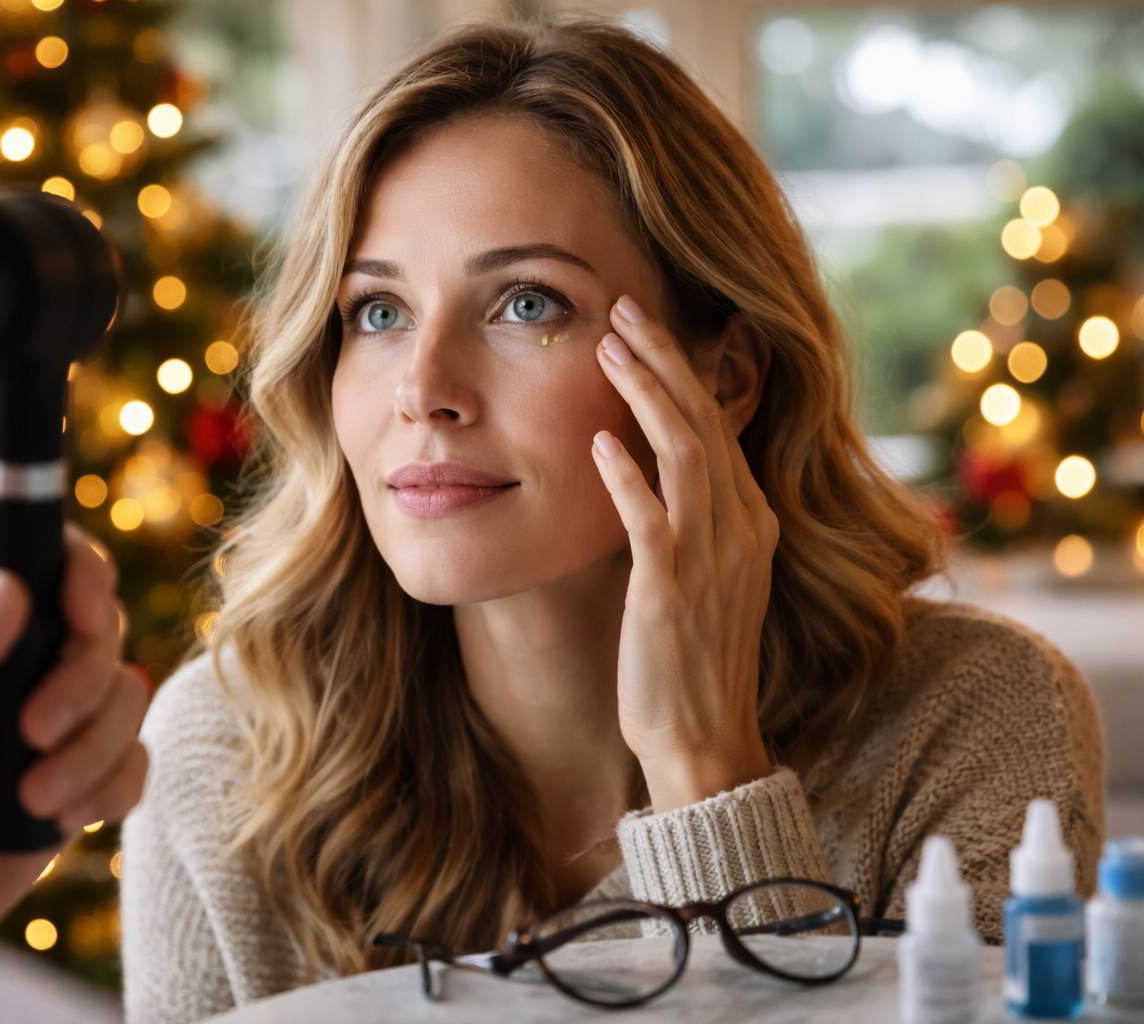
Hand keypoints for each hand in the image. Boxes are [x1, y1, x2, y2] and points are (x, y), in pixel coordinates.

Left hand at [0, 524, 149, 931]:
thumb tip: (13, 589)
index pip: (47, 546)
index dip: (80, 571)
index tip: (81, 618)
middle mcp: (21, 639)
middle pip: (103, 622)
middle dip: (80, 684)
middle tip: (32, 732)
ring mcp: (62, 697)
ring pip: (128, 693)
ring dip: (89, 752)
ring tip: (34, 797)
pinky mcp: (91, 754)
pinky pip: (137, 754)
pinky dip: (107, 789)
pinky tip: (60, 816)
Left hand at [591, 295, 775, 812]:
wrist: (701, 739)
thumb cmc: (690, 661)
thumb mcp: (703, 576)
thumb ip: (688, 518)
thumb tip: (646, 465)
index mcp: (751, 521)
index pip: (717, 424)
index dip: (681, 369)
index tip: (643, 327)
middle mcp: (742, 528)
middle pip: (705, 419)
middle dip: (664, 357)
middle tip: (623, 306)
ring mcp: (711, 557)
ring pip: (685, 451)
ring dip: (646, 393)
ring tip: (607, 346)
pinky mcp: (671, 589)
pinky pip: (652, 518)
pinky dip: (626, 477)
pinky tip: (598, 443)